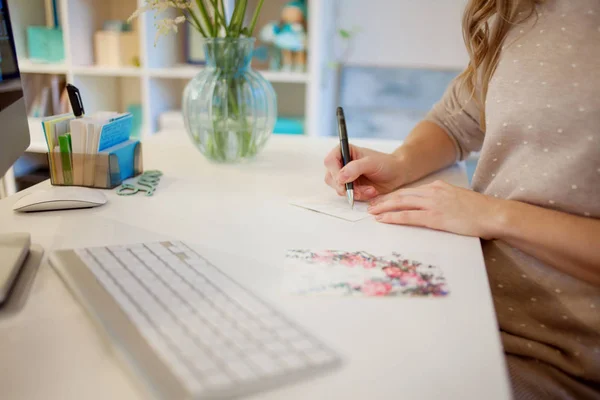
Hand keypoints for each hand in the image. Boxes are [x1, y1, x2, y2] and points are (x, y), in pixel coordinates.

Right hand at [323, 145, 404, 200]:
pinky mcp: (351, 188)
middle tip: (357, 189)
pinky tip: (371, 192)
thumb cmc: (385, 163)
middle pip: (330, 178)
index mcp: (345, 151)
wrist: (397, 174)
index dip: (335, 172)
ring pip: (339, 189)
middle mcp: (342, 164)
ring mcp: (345, 177)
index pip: (330, 161)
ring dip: (354, 192)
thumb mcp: (371, 163)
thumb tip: (340, 177)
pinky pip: (348, 195)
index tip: (344, 180)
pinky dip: (359, 196)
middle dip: (345, 186)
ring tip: (370, 190)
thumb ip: (355, 168)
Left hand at [367, 180, 502, 238]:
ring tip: (372, 212)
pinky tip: (383, 220)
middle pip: (402, 195)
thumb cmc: (480, 211)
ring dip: (384, 208)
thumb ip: (444, 200)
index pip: (410, 191)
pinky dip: (393, 217)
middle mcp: (433, 192)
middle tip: (370, 205)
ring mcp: (433, 204)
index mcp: (438, 187)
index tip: (383, 200)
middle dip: (384, 200)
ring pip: (401, 203)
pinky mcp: (435, 217)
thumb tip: (434, 207)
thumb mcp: (458, 199)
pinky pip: (409, 217)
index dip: (394, 196)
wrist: (494, 214)